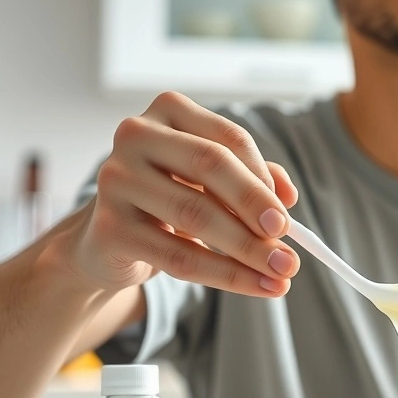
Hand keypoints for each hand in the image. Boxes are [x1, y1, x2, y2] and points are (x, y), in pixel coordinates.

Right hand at [64, 91, 300, 296]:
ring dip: (248, 249)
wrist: (108, 240)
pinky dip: (226, 275)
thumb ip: (252, 178)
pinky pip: (178, 256)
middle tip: (289, 241)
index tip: (287, 213)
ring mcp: (116, 179)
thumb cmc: (170, 199)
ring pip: (196, 215)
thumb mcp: (211, 183)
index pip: (228, 138)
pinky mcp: (110, 226)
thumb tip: (288, 196)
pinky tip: (257, 285)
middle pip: (210, 166)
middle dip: (256, 206)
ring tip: (283, 272)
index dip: (262, 177)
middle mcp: (136, 135)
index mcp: (168, 112)